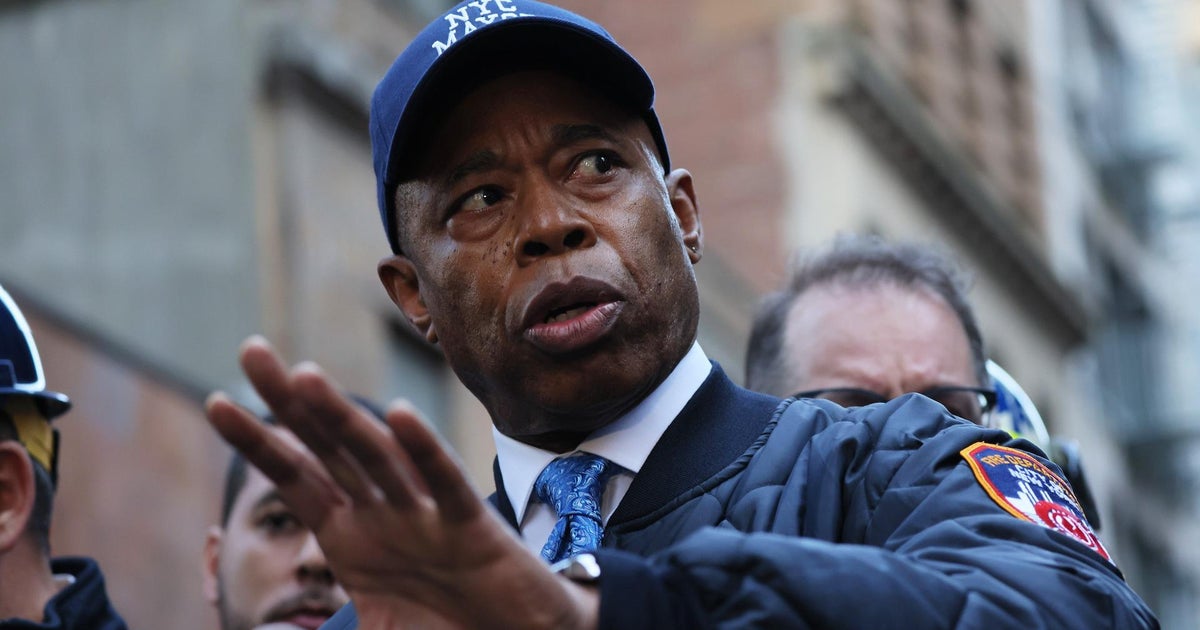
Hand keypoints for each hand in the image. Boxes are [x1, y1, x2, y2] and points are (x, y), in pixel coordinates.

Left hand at [206, 336, 598, 628]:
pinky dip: (424, 451)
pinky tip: (399, 416)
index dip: (258, 441)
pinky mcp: (469, 525)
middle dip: (289, 400)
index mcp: (352, 534)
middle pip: (328, 447)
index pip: (296, 476)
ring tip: (301, 376)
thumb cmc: (445, 628)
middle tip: (252, 349)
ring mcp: (424, 514)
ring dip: (339, 415)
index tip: (216, 402)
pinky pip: (444, 482)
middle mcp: (383, 512)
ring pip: (376, 454)